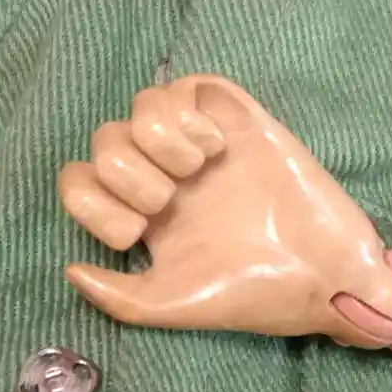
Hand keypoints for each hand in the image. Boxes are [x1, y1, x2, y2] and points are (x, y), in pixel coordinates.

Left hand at [57, 73, 391, 347]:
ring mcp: (199, 145)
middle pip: (105, 138)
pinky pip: (190, 85)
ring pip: (142, 104)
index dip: (92, 202)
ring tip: (194, 171)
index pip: (81, 182)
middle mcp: (164, 174)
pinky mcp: (237, 122)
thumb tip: (70, 269)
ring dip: (157, 139)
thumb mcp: (171, 306)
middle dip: (126, 174)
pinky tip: (215, 148)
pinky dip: (189, 113)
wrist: (320, 276)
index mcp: (143, 215)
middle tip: (164, 203)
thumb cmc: (251, 294)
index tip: (133, 234)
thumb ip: (117, 297)